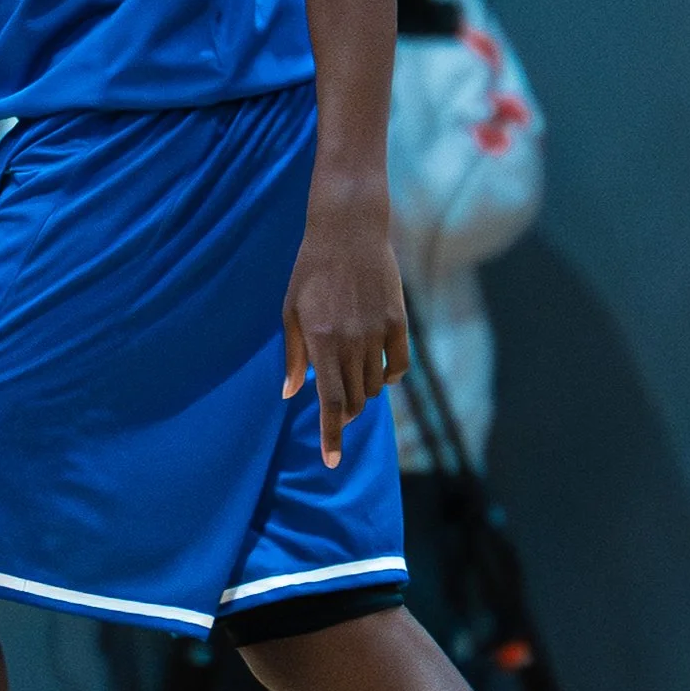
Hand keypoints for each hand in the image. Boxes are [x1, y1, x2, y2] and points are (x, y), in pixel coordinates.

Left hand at [282, 181, 409, 467]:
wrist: (349, 230)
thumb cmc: (311, 268)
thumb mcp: (290, 309)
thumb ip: (293, 354)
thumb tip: (291, 393)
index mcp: (322, 340)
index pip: (331, 402)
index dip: (333, 435)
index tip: (332, 461)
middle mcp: (352, 341)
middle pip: (355, 399)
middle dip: (346, 414)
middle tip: (337, 410)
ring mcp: (378, 331)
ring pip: (376, 385)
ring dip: (364, 393)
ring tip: (353, 379)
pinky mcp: (398, 321)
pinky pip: (398, 365)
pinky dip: (390, 376)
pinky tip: (380, 373)